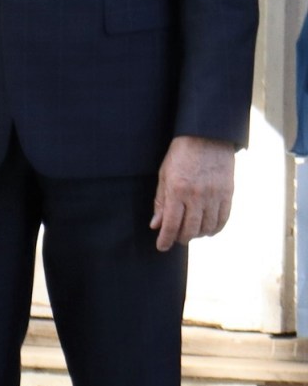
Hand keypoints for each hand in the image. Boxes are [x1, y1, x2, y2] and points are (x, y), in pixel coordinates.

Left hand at [150, 134, 235, 250]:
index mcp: (177, 190)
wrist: (207, 138)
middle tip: (176, 238)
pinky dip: (215, 228)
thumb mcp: (164, 176)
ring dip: (198, 235)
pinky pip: (223, 219)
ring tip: (191, 232)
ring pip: (207, 228)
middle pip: (190, 229)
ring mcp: (214, 196)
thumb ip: (161, 202)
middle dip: (181, 238)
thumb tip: (156, 225)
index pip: (171, 224)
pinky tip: (207, 229)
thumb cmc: (180, 156)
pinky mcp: (228, 194)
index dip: (166, 239)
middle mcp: (196, 196)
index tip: (161, 247)